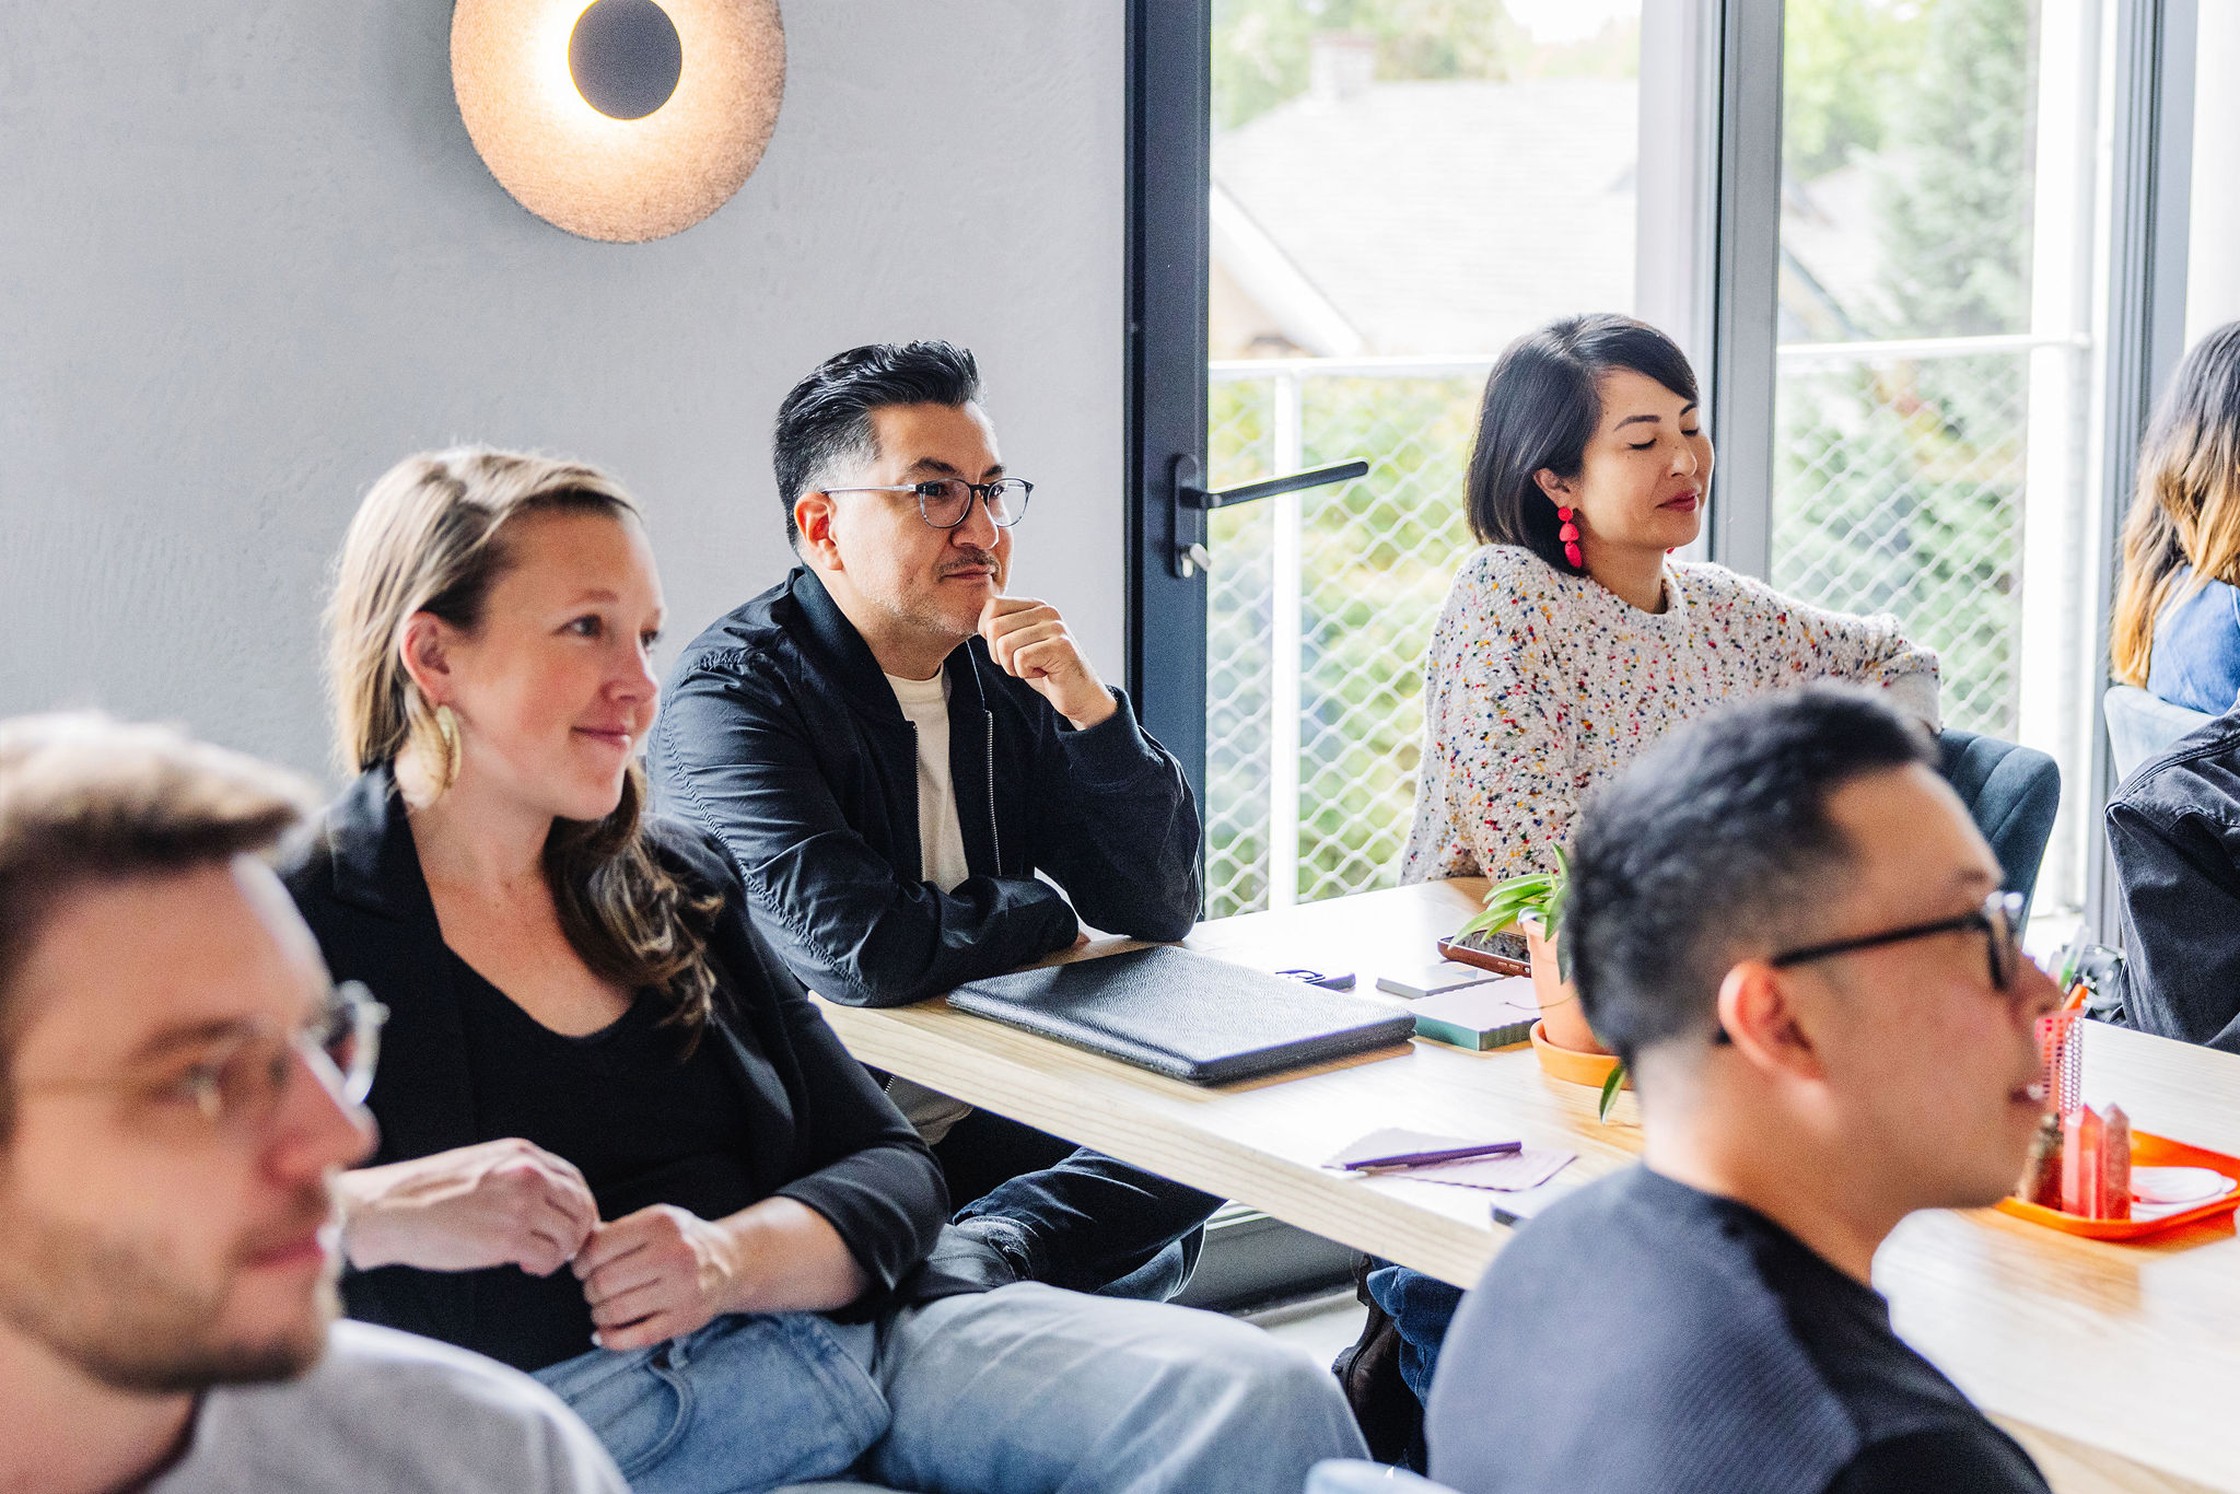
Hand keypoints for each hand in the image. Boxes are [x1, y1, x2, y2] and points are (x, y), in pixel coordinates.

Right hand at [336, 1138, 596, 1276]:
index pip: (574, 1180)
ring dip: (560, 1252)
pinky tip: (526, 1266)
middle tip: (557, 1249)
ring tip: (537, 1259)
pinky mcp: (508, 1238)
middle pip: (581, 1207)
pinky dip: (544, 1266)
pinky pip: (549, 1257)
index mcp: (521, 1154)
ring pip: (571, 1234)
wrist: (389, 1210)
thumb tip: (548, 1203)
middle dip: (575, 1232)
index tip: (569, 1225)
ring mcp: (519, 1205)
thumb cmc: (428, 1193)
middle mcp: (527, 1174)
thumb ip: (517, 1176)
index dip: (579, 1207)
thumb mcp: (482, 1165)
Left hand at [574, 1204, 743, 1351]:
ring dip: (598, 1314)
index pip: (598, 1248)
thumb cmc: (681, 1241)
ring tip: (601, 1309)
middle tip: (593, 1290)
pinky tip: (604, 1333)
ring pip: (615, 1310)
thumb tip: (572, 1250)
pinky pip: (635, 1337)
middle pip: (604, 1282)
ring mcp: (681, 1289)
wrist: (728, 1262)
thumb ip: (615, 1232)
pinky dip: (610, 1339)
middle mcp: (674, 1254)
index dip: (581, 1262)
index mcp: (661, 1223)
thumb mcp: (654, 1221)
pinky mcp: (684, 1319)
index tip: (582, 1269)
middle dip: (589, 1290)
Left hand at [979, 596, 1117, 729]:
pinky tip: (1044, 673)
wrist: (1079, 694)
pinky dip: (1026, 673)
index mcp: (1035, 605)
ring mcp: (1055, 627)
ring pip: (1004, 646)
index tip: (1008, 650)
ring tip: (1034, 668)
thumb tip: (979, 623)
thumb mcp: (1020, 643)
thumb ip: (1003, 628)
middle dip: (1000, 655)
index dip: (988, 634)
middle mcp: (1046, 610)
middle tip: (1022, 663)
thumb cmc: (1046, 669)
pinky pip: (1020, 659)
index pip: (992, 606)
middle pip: (994, 628)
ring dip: (1013, 667)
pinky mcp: (1061, 646)